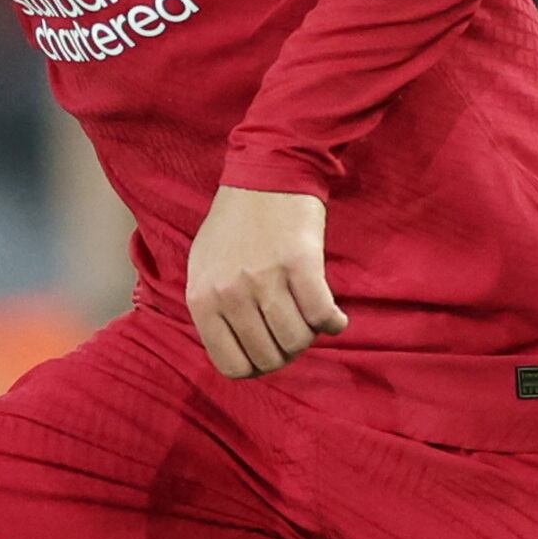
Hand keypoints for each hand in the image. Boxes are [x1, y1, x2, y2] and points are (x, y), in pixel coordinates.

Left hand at [185, 184, 344, 378]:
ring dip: (311, 337)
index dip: (256, 367)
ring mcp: (264, 279)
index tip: (269, 352)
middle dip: (287, 352)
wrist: (267, 171)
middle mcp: (229, 293)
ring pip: (297, 341)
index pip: (231, 365)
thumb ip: (214, 311)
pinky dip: (334, 323)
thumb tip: (239, 354)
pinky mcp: (299, 263)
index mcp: (201, 299)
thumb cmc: (235, 223)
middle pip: (268, 357)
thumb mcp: (203, 267)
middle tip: (294, 333)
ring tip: (311, 320)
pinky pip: (321, 315)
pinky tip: (335, 318)